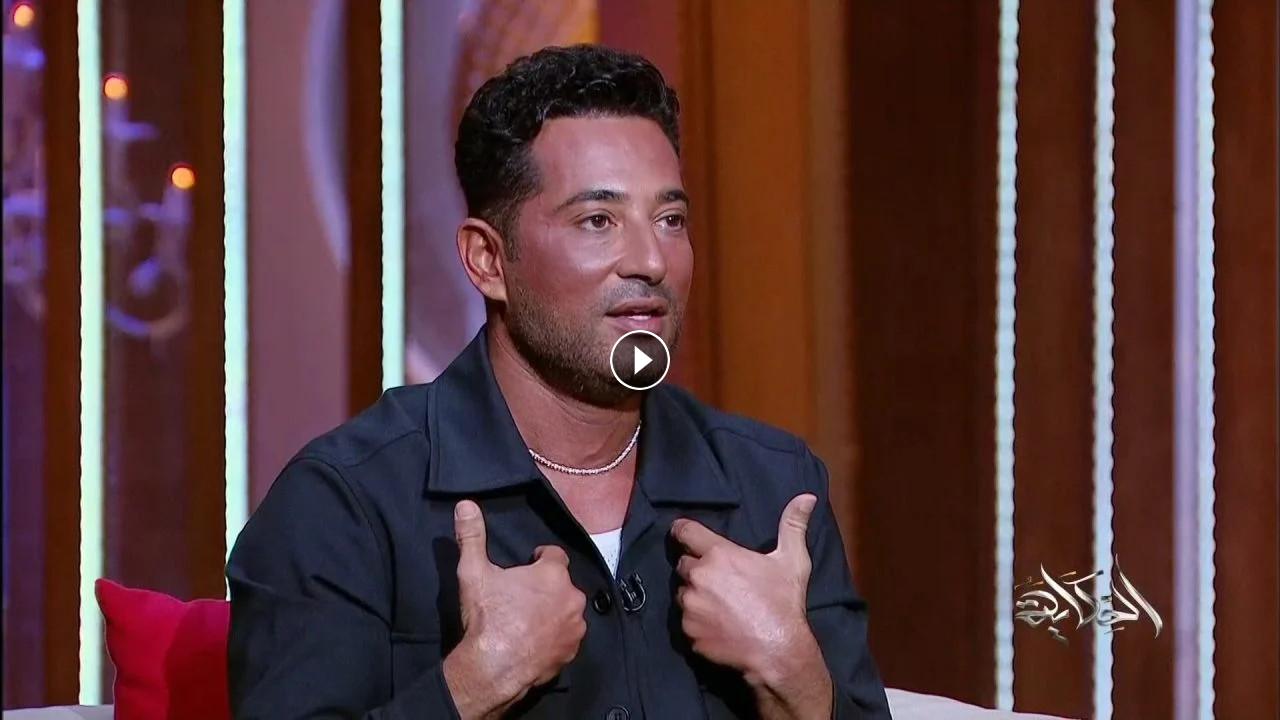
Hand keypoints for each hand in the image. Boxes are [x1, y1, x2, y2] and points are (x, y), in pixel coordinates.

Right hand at [444, 500, 585, 717]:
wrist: (492, 668)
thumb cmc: (486, 617)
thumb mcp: (474, 572)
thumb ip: (472, 536)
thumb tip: (465, 504)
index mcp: (553, 575)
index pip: (554, 555)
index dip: (539, 560)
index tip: (526, 568)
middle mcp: (572, 598)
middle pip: (562, 584)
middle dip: (547, 587)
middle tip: (522, 597)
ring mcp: (575, 627)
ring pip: (567, 610)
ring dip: (554, 611)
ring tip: (528, 620)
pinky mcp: (572, 652)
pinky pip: (567, 637)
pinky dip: (555, 636)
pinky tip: (534, 640)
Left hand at [673, 494, 832, 717]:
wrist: (777, 651)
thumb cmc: (783, 603)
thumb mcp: (793, 560)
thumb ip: (793, 525)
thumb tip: (807, 497)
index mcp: (718, 554)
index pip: (684, 532)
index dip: (683, 531)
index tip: (684, 534)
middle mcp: (699, 576)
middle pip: (683, 564)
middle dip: (696, 569)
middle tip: (718, 580)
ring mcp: (691, 605)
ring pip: (683, 593)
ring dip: (694, 595)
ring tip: (718, 604)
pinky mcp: (688, 631)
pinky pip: (686, 621)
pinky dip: (697, 621)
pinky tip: (717, 625)